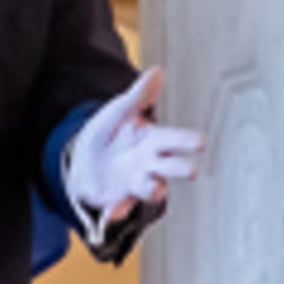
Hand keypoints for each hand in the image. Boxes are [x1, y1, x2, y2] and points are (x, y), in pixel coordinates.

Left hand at [70, 66, 204, 224]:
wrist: (83, 160)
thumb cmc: (111, 134)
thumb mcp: (121, 111)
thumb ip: (139, 95)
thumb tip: (156, 72)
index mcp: (153, 141)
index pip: (174, 139)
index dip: (186, 141)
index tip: (199, 142)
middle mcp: (149, 164)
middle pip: (170, 167)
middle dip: (179, 168)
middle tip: (190, 170)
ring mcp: (134, 183)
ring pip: (150, 189)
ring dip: (153, 189)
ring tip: (155, 188)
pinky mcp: (116, 199)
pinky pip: (118, 207)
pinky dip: (117, 210)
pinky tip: (113, 211)